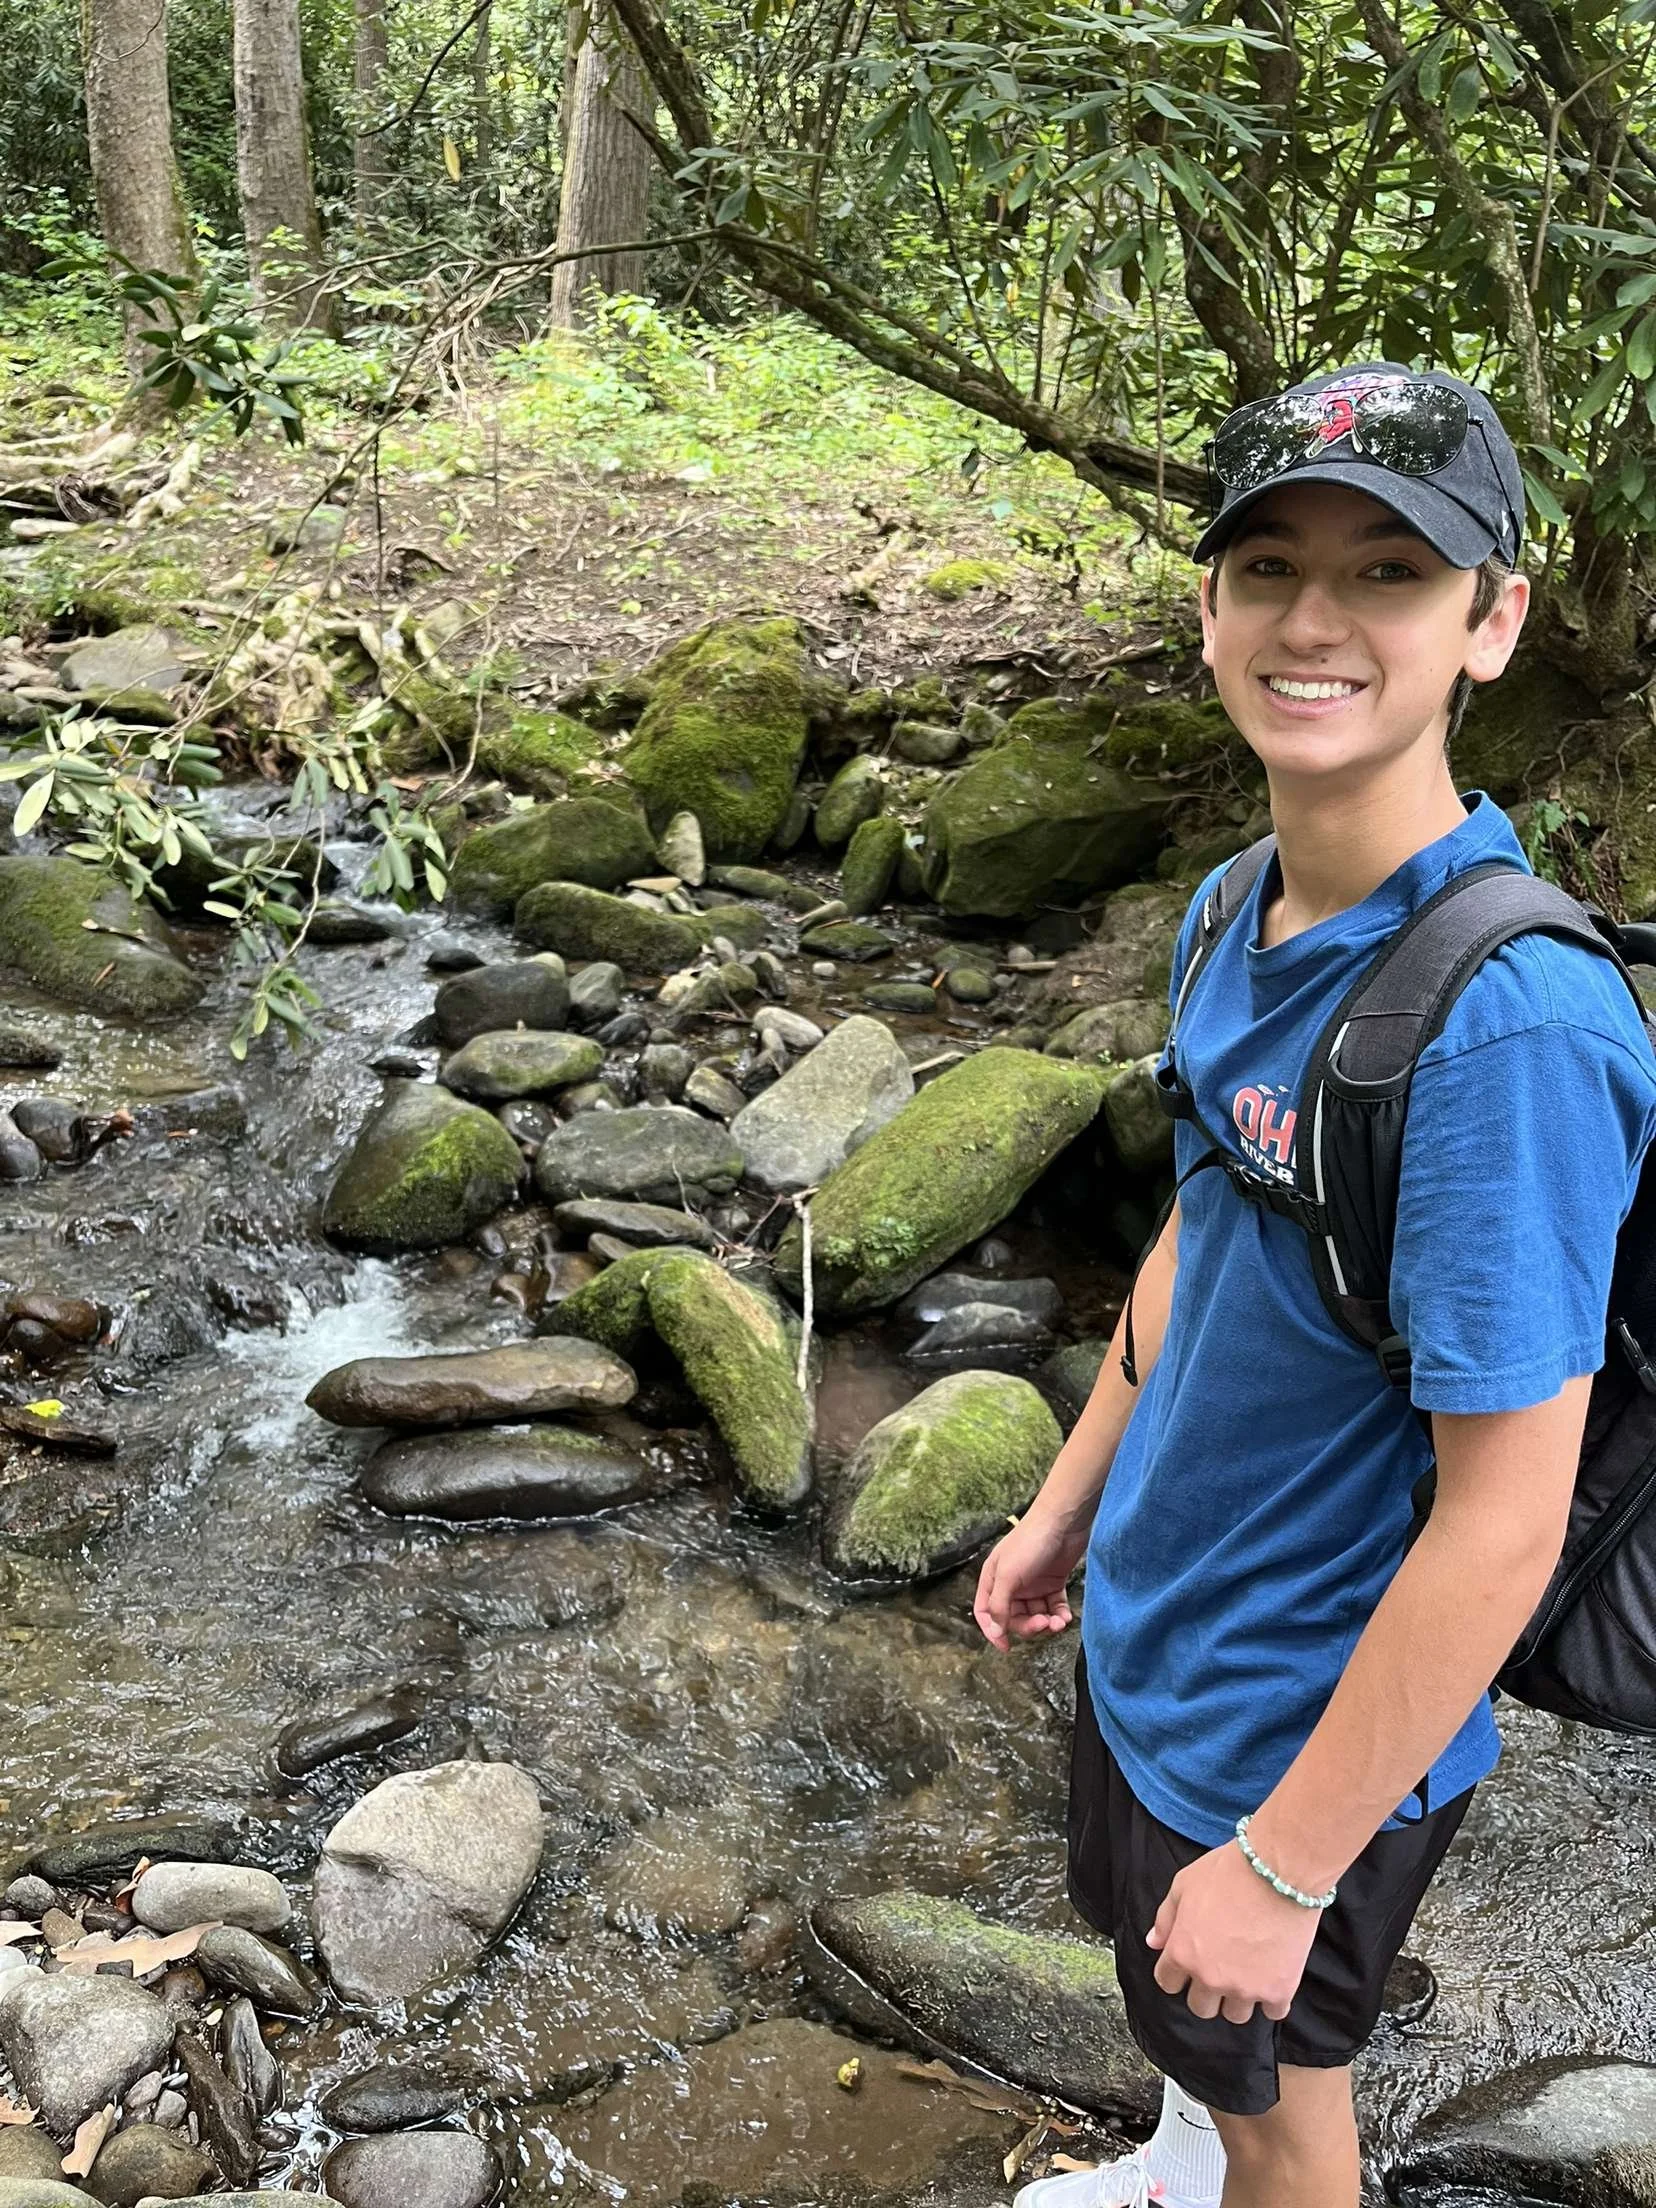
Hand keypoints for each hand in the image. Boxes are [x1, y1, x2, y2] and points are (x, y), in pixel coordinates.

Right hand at [973, 1506, 1088, 1650]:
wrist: (1063, 1522)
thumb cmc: (1030, 1542)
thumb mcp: (1008, 1575)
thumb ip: (1000, 1606)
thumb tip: (996, 1632)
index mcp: (993, 1579)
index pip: (986, 1612)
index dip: (994, 1631)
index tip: (1006, 1647)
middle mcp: (1012, 1584)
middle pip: (1014, 1617)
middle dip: (1028, 1626)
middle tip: (1042, 1624)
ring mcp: (1033, 1584)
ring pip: (1036, 1615)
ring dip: (1047, 1623)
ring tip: (1058, 1622)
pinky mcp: (1053, 1583)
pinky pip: (1054, 1608)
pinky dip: (1059, 1616)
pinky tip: (1065, 1617)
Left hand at [1147, 1840, 1322, 2024]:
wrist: (1278, 1870)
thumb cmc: (1228, 1871)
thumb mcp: (1184, 1884)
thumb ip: (1166, 1917)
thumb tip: (1154, 1942)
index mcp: (1182, 1953)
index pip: (1168, 1983)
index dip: (1177, 1971)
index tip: (1191, 1960)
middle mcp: (1210, 1977)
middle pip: (1200, 2007)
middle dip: (1207, 1990)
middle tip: (1222, 1966)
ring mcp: (1244, 1988)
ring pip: (1235, 2015)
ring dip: (1239, 1997)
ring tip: (1249, 1970)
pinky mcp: (1278, 1991)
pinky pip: (1272, 2013)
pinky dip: (1273, 1998)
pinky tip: (1274, 1975)